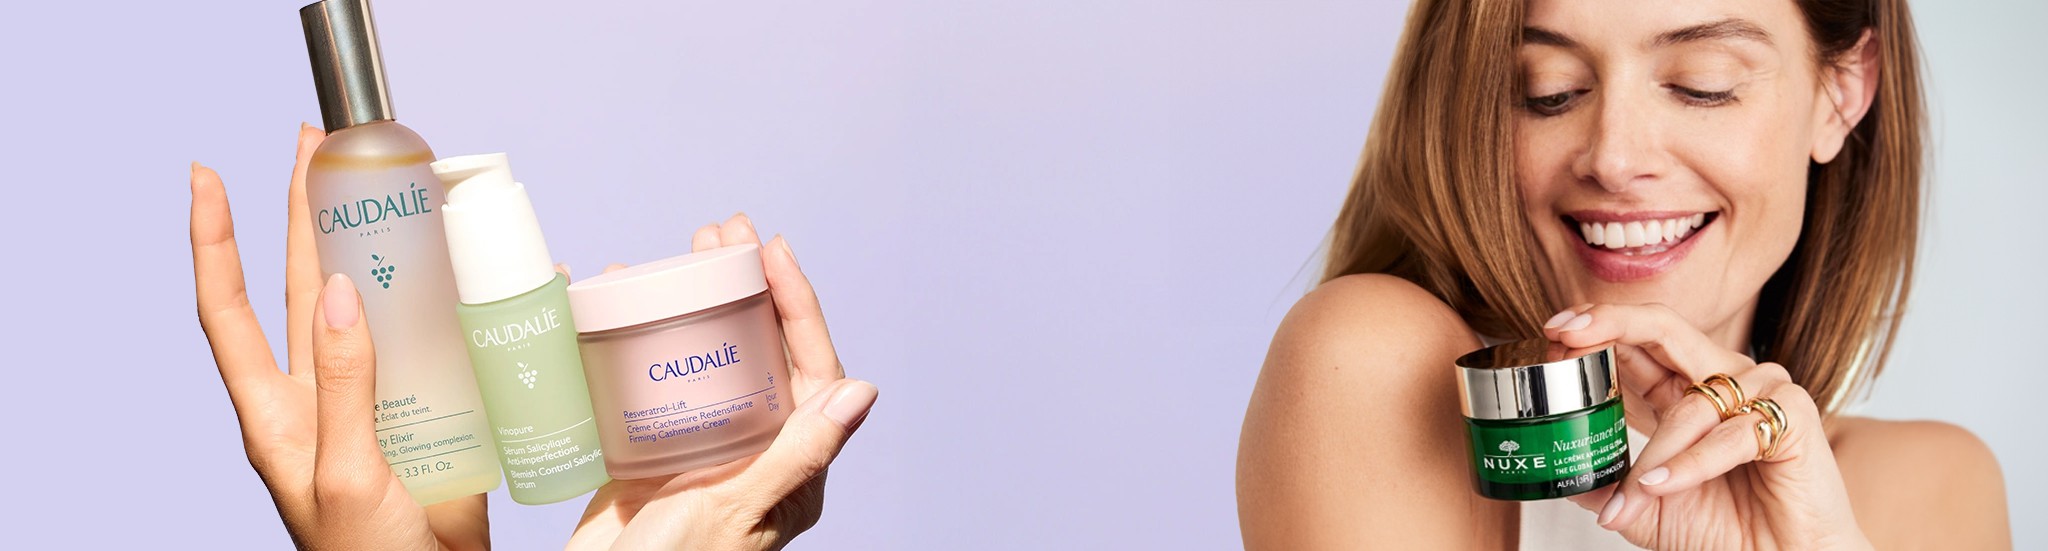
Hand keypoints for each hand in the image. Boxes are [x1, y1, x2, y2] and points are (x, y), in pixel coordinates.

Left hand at [189, 124, 487, 549]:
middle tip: (324, 148)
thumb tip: (335, 291)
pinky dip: (467, 307)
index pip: (227, 311)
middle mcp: (322, 397)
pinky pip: (445, 349)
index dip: (212, 243)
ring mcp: (379, 405)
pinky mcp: (435, 419)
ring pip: (377, 307)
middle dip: (306, 214)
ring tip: (400, 191)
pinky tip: (491, 277)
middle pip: (303, 287)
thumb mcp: (342, 474)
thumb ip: (341, 384)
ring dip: (388, 247)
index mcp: (277, 413)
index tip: (206, 174)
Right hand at [566, 213, 877, 550]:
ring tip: (680, 252)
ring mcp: (702, 446)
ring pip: (711, 357)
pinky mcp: (650, 449)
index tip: (772, 249)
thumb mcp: (743, 510)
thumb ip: (799, 453)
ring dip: (699, 302)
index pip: (810, 367)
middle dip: (746, 285)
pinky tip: (618, 304)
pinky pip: (654, 380)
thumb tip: (861, 391)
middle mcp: (752, 447)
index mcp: (791, 463)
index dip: (796, 303)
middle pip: (760, 348)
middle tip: (721, 230)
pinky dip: (639, 338)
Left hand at [1543, 304, 1869, 549]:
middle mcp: (1722, 378)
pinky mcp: (1791, 414)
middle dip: (1610, 325)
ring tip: (1629, 500)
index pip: (1636, 343)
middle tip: (1564, 335)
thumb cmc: (1726, 531)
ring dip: (1652, 459)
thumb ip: (1606, 485)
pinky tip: (1664, 486)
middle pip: (1664, 329)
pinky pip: (1730, 434)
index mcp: (1684, 389)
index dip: (1596, 331)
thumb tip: (1558, 477)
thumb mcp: (1646, 507)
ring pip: (1689, 406)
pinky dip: (1691, 465)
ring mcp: (1760, 390)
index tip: (1552, 333)